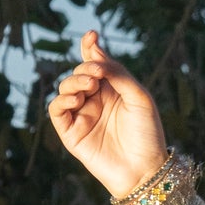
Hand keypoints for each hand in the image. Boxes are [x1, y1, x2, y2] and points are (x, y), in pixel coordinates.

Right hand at [47, 30, 167, 200]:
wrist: (145, 170)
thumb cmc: (148, 135)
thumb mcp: (139, 98)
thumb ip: (118, 74)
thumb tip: (96, 54)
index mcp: (113, 90)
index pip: (96, 64)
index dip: (90, 48)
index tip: (91, 35)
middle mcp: (95, 100)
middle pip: (80, 73)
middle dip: (85, 68)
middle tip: (98, 74)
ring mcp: (82, 116)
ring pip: (65, 88)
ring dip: (74, 81)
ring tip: (89, 86)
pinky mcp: (71, 133)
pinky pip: (56, 110)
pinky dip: (62, 100)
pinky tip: (77, 99)